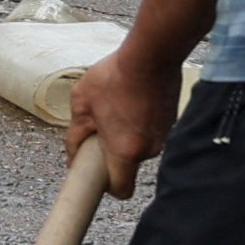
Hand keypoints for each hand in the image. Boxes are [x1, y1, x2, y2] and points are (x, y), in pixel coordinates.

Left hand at [69, 39, 183, 196]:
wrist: (152, 54)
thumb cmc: (113, 78)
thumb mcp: (81, 105)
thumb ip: (75, 135)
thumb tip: (72, 155)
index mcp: (125, 150)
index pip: (122, 190)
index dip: (107, 188)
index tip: (95, 177)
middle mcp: (149, 148)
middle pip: (126, 164)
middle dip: (110, 152)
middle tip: (97, 127)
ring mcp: (164, 135)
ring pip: (138, 146)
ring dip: (124, 135)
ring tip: (114, 107)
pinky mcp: (171, 121)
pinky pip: (149, 131)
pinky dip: (137, 123)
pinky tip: (129, 101)